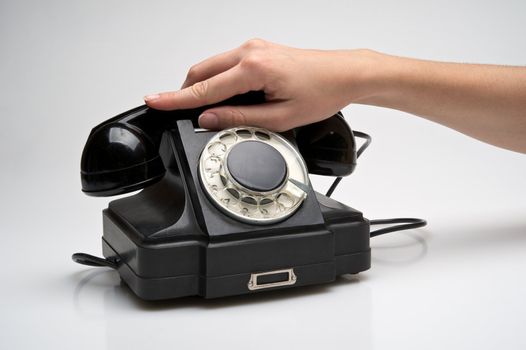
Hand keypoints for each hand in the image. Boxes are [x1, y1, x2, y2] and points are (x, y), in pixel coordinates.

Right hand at [144, 39, 374, 130]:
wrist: (343, 74)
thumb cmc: (321, 92)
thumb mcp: (280, 117)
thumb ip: (239, 118)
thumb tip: (208, 119)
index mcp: (254, 69)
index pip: (204, 89)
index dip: (175, 100)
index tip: (154, 102)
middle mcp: (249, 52)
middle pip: (201, 72)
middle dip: (186, 93)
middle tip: (178, 113)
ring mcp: (252, 47)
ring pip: (212, 67)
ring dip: (203, 87)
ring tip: (209, 111)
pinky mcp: (257, 49)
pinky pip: (226, 64)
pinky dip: (218, 80)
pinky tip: (226, 97)